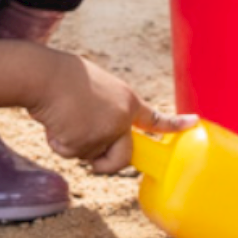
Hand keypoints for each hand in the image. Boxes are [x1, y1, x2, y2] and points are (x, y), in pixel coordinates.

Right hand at [29, 53, 194, 173]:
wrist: (44, 75)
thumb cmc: (62, 76)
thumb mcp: (95, 86)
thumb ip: (107, 109)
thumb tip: (98, 136)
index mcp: (126, 100)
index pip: (153, 118)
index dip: (173, 124)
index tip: (193, 123)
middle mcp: (121, 118)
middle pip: (122, 158)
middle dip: (105, 162)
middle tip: (91, 155)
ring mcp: (104, 132)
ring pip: (89, 155)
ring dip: (72, 142)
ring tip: (62, 115)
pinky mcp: (84, 143)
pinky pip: (69, 153)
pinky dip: (58, 141)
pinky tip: (54, 121)